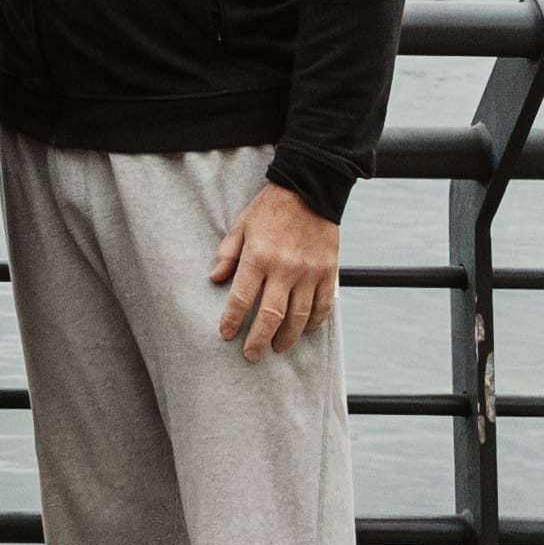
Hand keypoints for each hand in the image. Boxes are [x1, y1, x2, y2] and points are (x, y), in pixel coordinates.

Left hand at [210, 182, 339, 361]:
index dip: (232, 320)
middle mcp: (285, 268)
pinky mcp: (329, 271)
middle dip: (258, 340)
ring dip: (287, 337)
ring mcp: (310, 272)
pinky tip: (306, 330)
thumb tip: (214, 279)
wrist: (311, 189)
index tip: (225, 335)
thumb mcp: (241, 226)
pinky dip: (315, 322)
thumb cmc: (270, 208)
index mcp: (258, 257)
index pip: (242, 298)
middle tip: (251, 355)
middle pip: (271, 315)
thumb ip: (227, 254)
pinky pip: (324, 305)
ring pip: (299, 316)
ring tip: (277, 348)